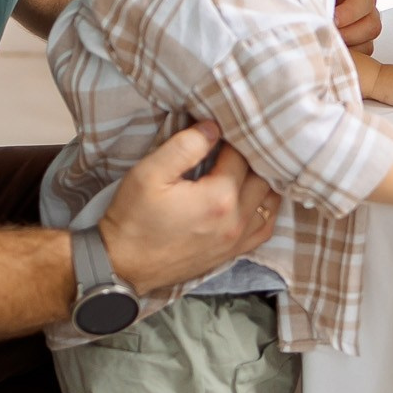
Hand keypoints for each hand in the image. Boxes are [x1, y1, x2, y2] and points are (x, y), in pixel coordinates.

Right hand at [99, 125, 278, 294]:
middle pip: (261, 177)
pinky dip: (264, 209)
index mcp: (219, 197)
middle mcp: (235, 220)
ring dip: (261, 182)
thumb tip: (213, 128)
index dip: (229, 140)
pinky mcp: (233, 253)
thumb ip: (185, 146)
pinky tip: (252, 198)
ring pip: (269, 202)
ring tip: (242, 170)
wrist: (123, 265)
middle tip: (228, 150)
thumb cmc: (133, 218)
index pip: (240, 156)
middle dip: (248, 159)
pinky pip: (265, 228)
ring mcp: (237, 240)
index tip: (217, 134)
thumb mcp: (150, 173)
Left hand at [296, 0, 381, 49]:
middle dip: (350, 34)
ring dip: (348, 46)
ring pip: (367, 41)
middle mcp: (360, 1)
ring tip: (324, 44)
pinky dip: (345, 56)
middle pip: (372, 23)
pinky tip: (325, 50)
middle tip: (327, 36)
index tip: (332, 20)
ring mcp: (358, 21)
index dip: (351, 12)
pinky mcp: (351, 37)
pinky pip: (358, 52)